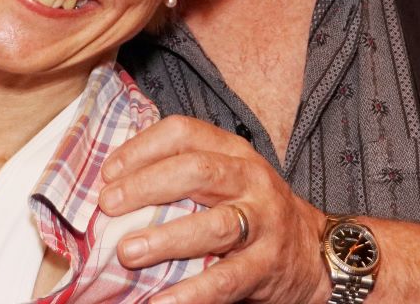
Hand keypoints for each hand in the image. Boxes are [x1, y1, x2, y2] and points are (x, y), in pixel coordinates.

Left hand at [99, 116, 328, 303]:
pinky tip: (161, 302)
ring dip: (166, 239)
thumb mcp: (225, 179)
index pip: (184, 133)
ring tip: (128, 252)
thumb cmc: (252, 210)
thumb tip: (112, 183)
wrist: (311, 251)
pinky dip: (192, 293)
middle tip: (109, 204)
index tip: (108, 172)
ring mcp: (263, 222)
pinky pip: (226, 280)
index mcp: (233, 152)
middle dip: (147, 186)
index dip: (141, 148)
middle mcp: (251, 179)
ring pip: (214, 226)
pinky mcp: (267, 266)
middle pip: (197, 171)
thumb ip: (182, 174)